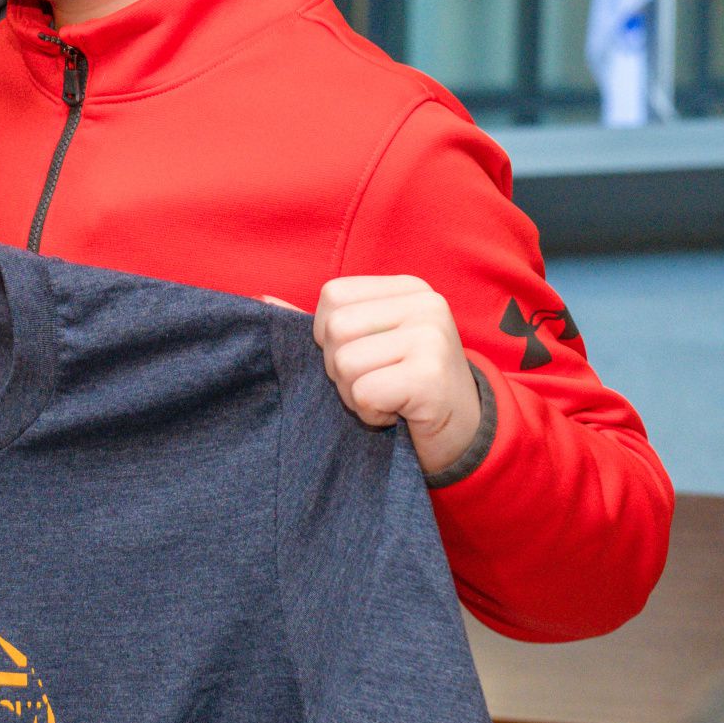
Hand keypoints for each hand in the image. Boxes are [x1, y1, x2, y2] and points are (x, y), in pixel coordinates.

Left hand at [312, 275, 483, 477]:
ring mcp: (432, 337)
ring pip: (345, 363)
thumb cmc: (405, 386)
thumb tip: (259, 298)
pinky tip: (398, 414)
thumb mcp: (367, 345)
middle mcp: (425, 303)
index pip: (332, 297)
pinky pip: (364, 392)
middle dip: (341, 370)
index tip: (365, 357)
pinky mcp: (431, 376)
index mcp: (407, 288)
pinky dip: (372, 413)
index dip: (330, 337)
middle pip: (335, 331)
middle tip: (378, 384)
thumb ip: (320, 324)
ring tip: (388, 398)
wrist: (464, 434)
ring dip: (356, 394)